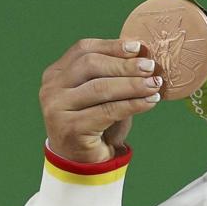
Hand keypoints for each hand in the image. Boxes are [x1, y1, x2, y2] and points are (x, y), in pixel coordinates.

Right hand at [39, 38, 162, 162]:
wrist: (84, 159)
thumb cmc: (97, 121)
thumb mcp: (104, 93)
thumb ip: (115, 75)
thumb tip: (145, 57)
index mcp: (57, 73)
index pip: (83, 50)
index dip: (112, 46)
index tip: (138, 47)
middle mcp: (51, 88)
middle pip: (90, 65)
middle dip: (125, 65)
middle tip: (151, 67)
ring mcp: (56, 108)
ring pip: (100, 88)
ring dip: (132, 84)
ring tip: (155, 84)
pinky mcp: (69, 127)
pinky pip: (107, 111)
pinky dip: (133, 104)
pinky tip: (149, 102)